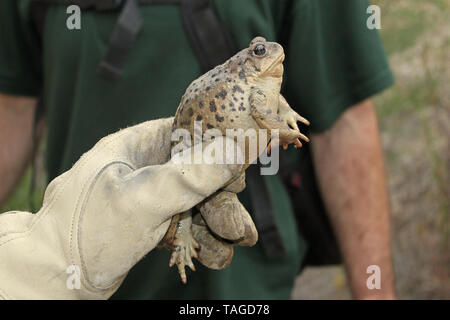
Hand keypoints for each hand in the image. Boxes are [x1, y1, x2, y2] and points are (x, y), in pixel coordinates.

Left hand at [0, 117, 243, 298]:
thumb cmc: (87, 232)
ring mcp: (148, 196)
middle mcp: (144, 167)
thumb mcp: (142, 200)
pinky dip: (202, 237)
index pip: (187, 131)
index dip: (219, 144)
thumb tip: (236, 150)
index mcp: (136, 145)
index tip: (243, 163)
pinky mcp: (150, 222)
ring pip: (195, 200)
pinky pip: (185, 222)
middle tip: (237, 223)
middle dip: (222, 197)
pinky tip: (219, 253)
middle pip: (198, 170)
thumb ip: (189, 176)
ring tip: (239, 240)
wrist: (54, 278)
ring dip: (218, 221)